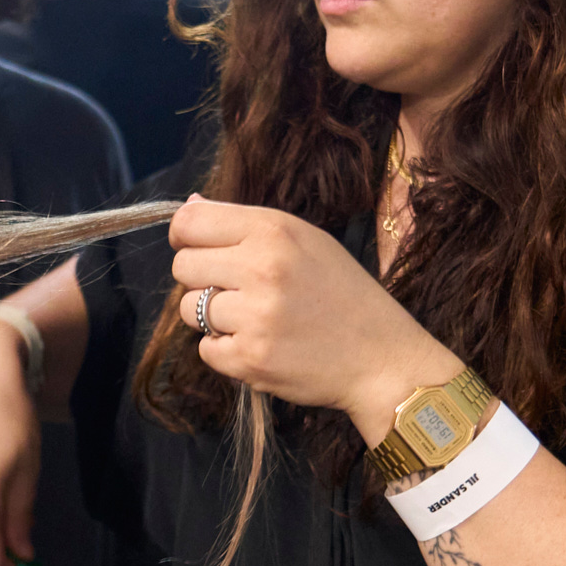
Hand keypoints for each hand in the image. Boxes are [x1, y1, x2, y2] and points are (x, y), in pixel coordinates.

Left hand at [168, 197, 460, 443]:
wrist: (382, 358)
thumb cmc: (344, 294)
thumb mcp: (307, 240)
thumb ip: (246, 223)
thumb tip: (190, 206)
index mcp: (274, 231)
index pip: (189, 222)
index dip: (185, 236)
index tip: (198, 248)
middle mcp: (261, 268)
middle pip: (182, 266)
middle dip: (201, 279)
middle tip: (237, 290)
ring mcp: (254, 316)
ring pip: (190, 309)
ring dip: (214, 318)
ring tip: (256, 319)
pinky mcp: (250, 359)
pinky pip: (206, 349)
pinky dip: (227, 351)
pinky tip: (263, 344)